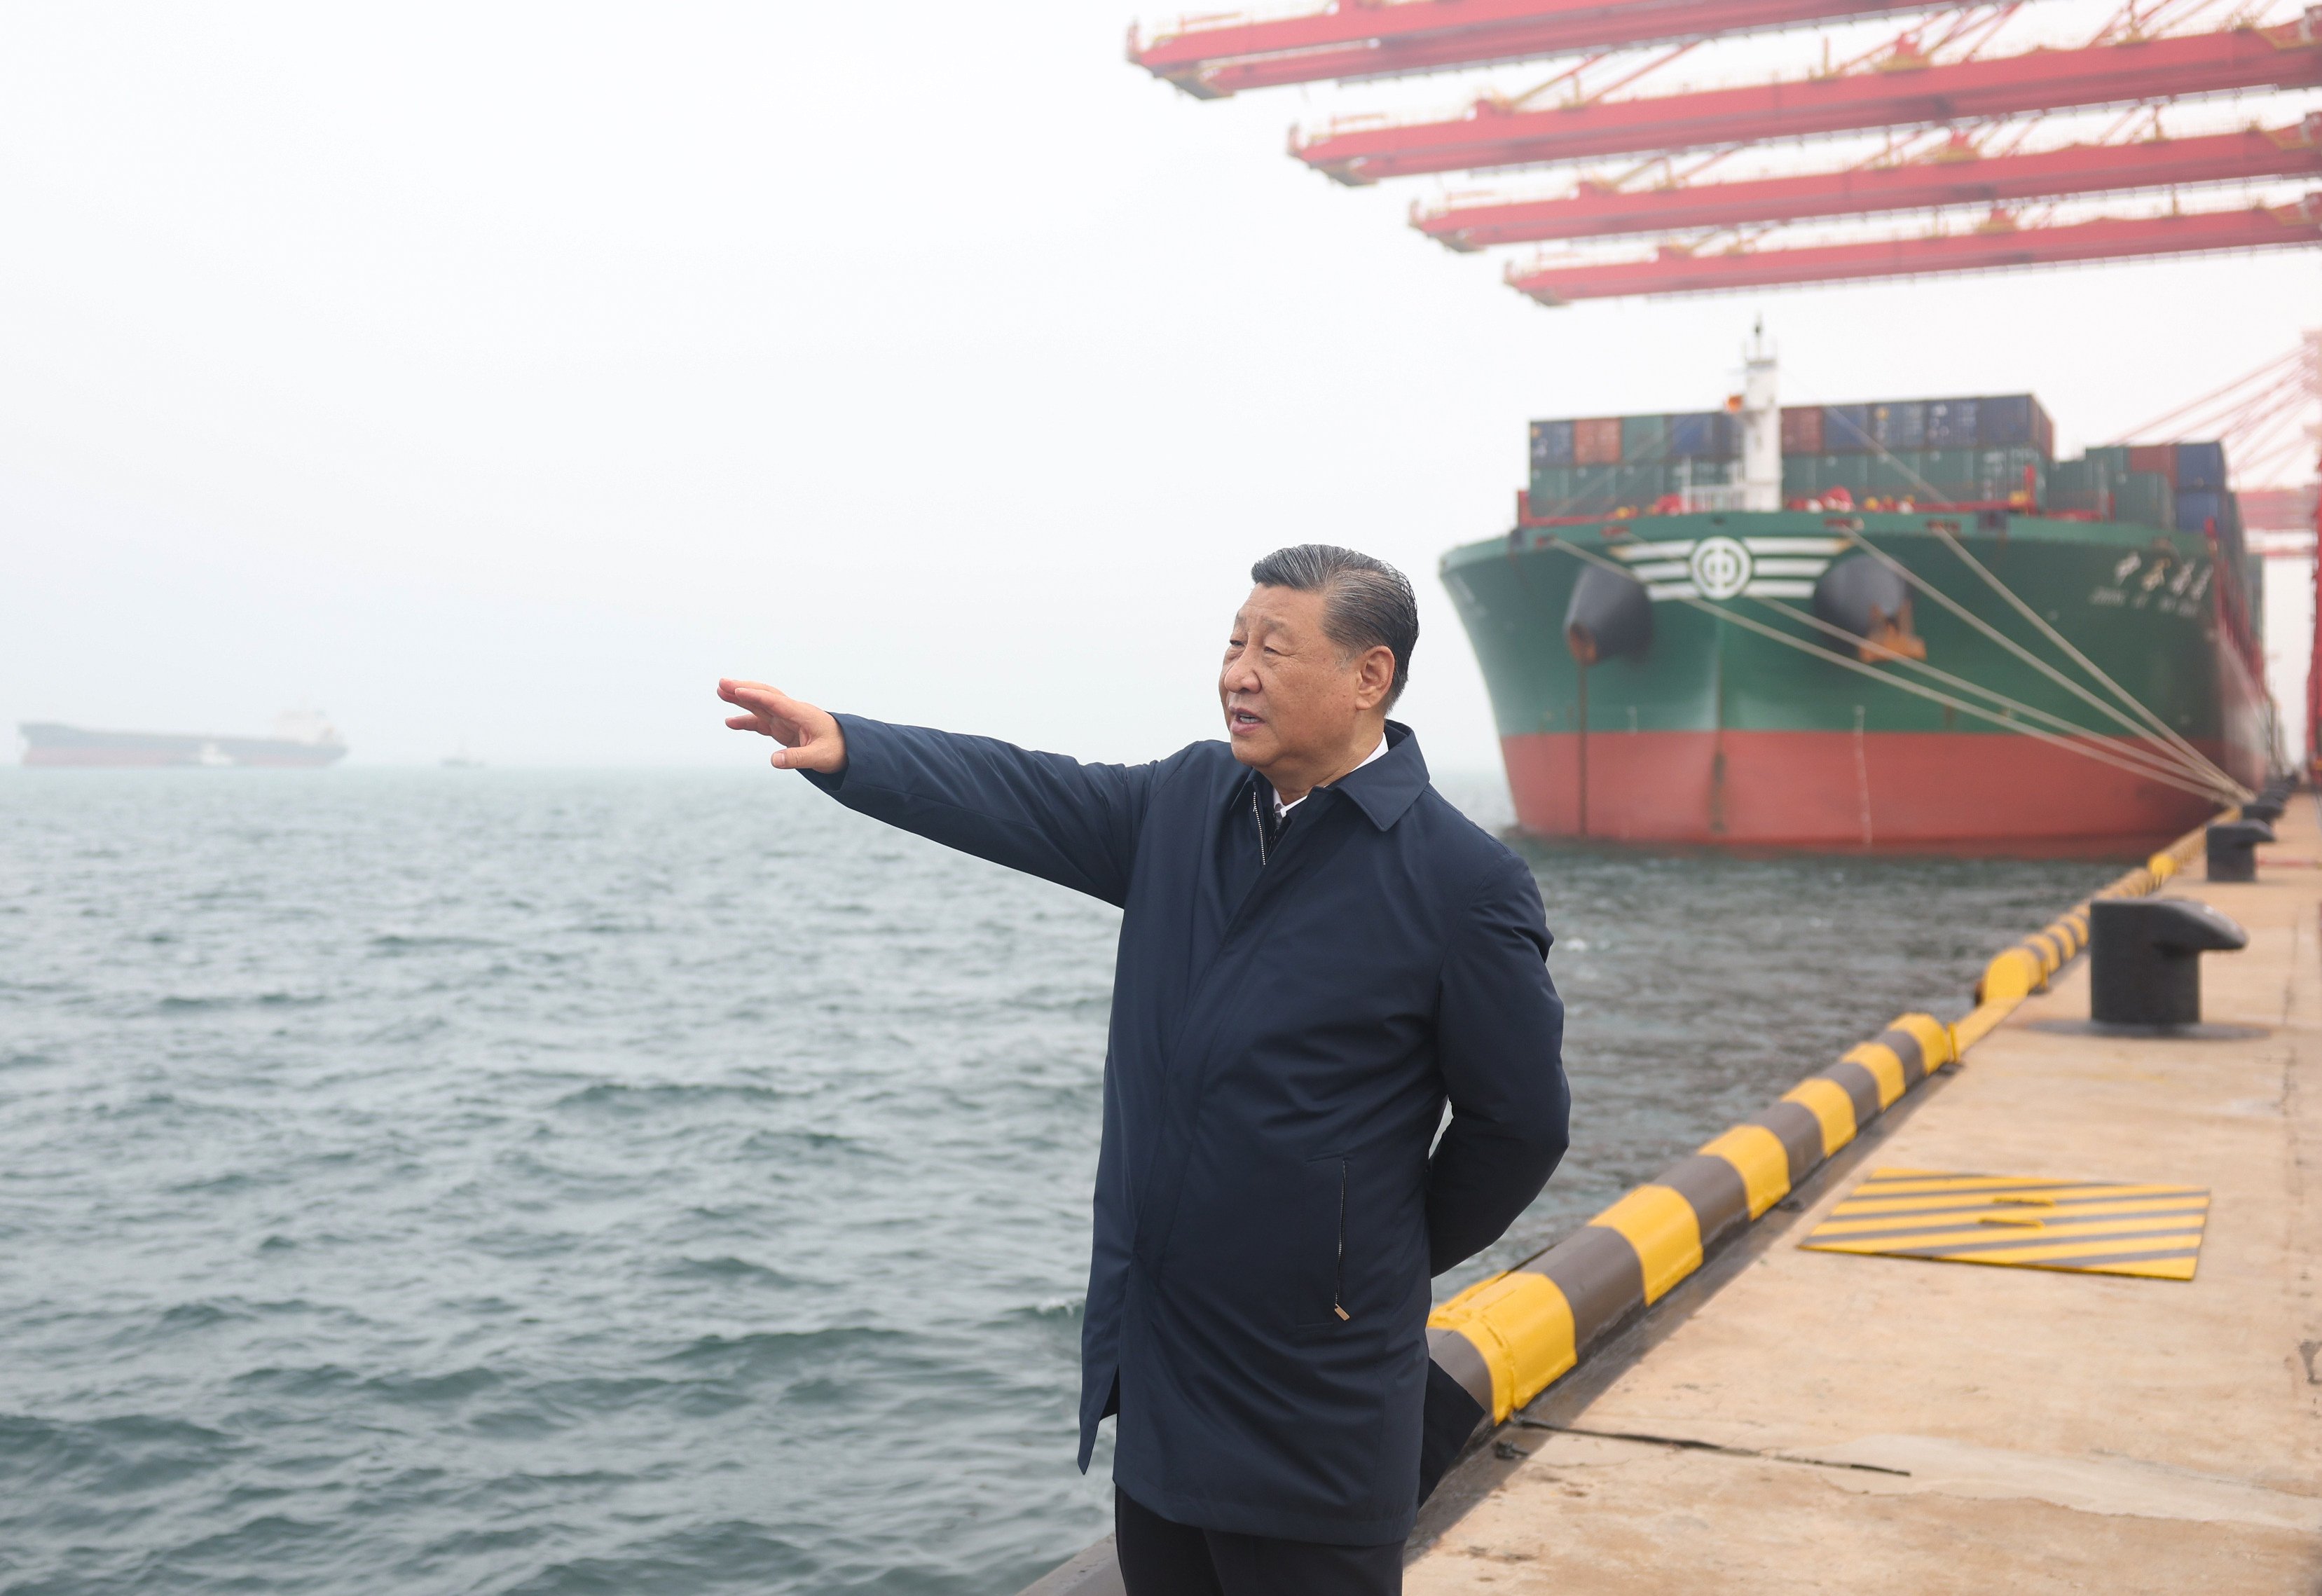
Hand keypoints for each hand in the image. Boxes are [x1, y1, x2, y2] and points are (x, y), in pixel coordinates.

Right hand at [718, 678, 847, 773]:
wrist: (848, 749)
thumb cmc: (837, 750)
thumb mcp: (820, 757)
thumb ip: (797, 758)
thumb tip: (773, 760)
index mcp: (802, 714)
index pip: (776, 702)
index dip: (757, 696)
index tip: (739, 690)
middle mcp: (792, 712)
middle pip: (764, 696)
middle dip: (744, 689)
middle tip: (722, 683)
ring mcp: (786, 719)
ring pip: (760, 705)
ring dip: (741, 699)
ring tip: (720, 692)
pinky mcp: (783, 729)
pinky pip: (761, 722)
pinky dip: (746, 721)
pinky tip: (730, 722)